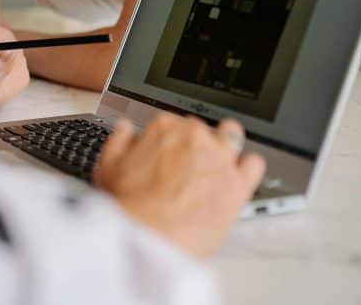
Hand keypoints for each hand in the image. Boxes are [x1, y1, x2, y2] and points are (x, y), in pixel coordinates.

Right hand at [93, 115, 264, 259]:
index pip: (172, 123)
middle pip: (201, 130)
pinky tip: (237, 179)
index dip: (167, 142)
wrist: (148, 238)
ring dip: (226, 146)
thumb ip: (118, 142)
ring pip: (232, 136)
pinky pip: (254, 164)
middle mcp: (195, 136)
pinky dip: (247, 169)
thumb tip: (125, 130)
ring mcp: (220, 158)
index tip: (165, 157)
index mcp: (164, 128)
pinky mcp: (238, 183)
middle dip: (195, 145)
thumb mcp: (106, 168)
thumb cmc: (128, 207)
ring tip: (216, 165)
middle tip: (186, 168)